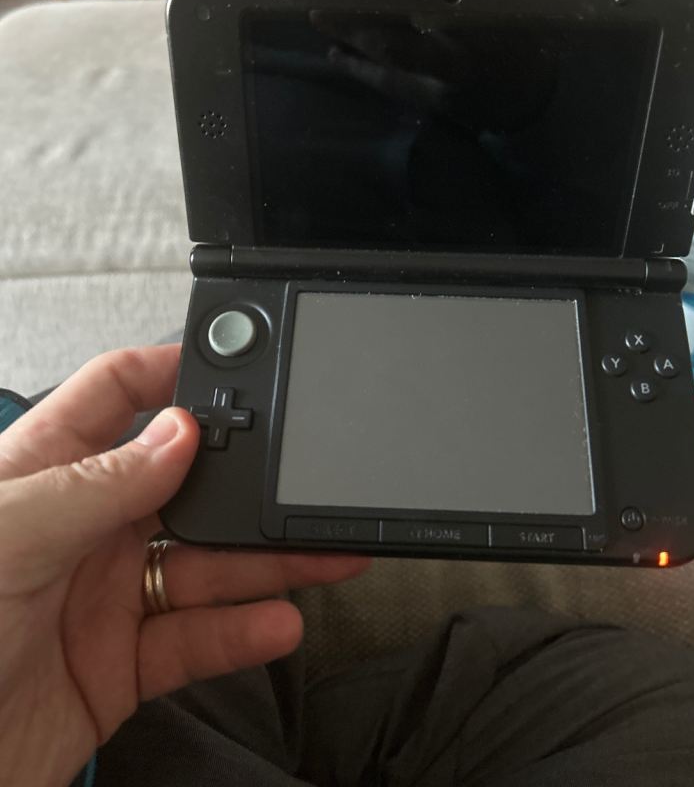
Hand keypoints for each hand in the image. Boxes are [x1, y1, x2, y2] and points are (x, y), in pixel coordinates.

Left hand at [0, 345, 369, 786]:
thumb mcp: (7, 538)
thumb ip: (95, 484)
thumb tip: (178, 433)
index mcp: (42, 473)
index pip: (115, 394)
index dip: (173, 371)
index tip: (239, 364)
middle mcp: (80, 528)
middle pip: (184, 484)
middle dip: (247, 479)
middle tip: (304, 476)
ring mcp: (104, 596)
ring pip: (206, 564)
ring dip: (269, 561)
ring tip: (326, 553)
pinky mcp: (121, 665)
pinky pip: (197, 639)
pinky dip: (243, 633)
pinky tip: (279, 622)